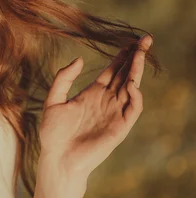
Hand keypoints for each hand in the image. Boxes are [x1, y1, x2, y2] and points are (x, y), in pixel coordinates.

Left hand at [38, 34, 152, 178]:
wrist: (57, 158)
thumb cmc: (53, 133)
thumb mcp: (53, 100)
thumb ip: (64, 79)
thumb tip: (79, 59)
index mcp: (92, 93)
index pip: (112, 71)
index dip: (122, 56)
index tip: (130, 42)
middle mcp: (106, 101)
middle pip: (125, 75)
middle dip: (135, 57)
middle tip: (144, 39)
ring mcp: (114, 113)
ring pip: (132, 88)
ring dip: (137, 71)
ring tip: (140, 54)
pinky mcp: (120, 127)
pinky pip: (133, 109)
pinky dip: (135, 96)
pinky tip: (131, 83)